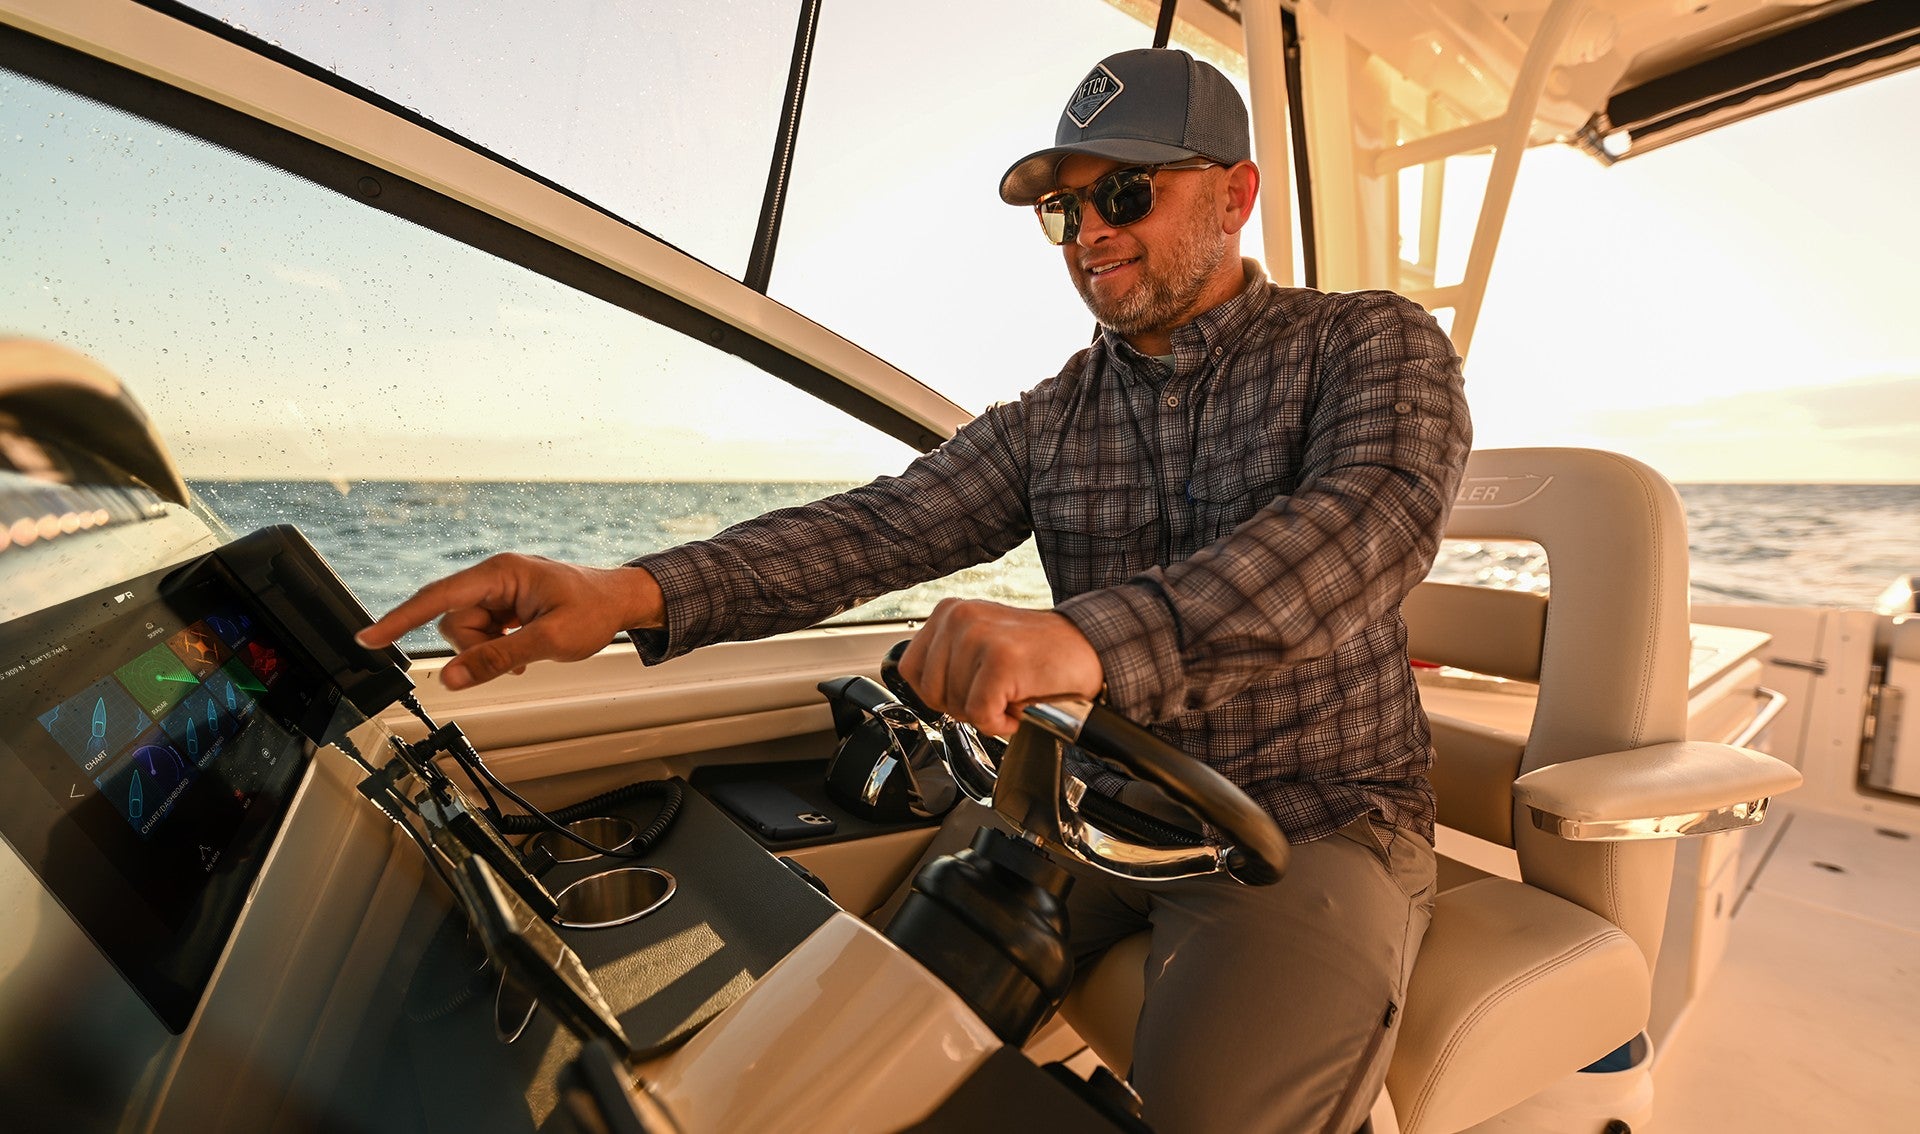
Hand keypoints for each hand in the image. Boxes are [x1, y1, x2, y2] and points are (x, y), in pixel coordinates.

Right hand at [355, 554, 664, 689]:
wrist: (622, 600)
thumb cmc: (594, 609)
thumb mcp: (547, 640)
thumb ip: (496, 659)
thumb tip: (453, 677)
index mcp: (500, 573)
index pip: (437, 598)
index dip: (399, 619)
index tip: (368, 637)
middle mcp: (494, 577)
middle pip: (453, 620)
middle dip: (475, 646)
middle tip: (515, 655)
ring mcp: (500, 591)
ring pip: (467, 630)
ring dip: (489, 649)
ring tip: (525, 650)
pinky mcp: (505, 604)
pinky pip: (483, 632)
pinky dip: (497, 646)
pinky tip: (523, 649)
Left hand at [897, 599, 1103, 737]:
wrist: (1090, 651)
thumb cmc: (1037, 656)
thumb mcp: (980, 645)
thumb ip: (947, 660)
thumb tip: (921, 691)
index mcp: (949, 612)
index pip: (910, 670)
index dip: (939, 693)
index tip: (970, 688)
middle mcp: (960, 617)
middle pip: (930, 692)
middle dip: (963, 706)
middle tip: (996, 692)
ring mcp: (979, 636)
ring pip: (955, 706)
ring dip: (987, 713)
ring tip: (1012, 692)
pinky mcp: (1001, 660)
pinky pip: (981, 714)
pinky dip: (1002, 723)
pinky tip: (1020, 705)